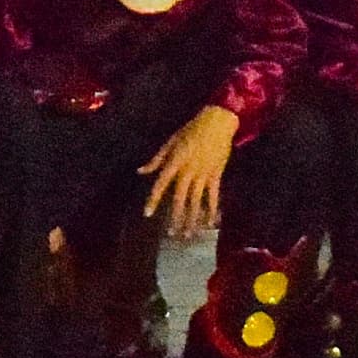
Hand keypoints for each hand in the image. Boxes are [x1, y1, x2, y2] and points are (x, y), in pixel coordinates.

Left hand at [137, 106, 238, 235]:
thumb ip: (156, 159)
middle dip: (175, 217)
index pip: (161, 184)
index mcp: (175, 162)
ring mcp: (203, 175)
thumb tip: (140, 171)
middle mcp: (188, 171)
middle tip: (171, 233)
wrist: (217, 123)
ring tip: (188, 234)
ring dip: (192, 219)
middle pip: (179, 198)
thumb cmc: (191, 130)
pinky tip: (209, 223)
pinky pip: (213, 196)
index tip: (147, 214)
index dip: (153, 200)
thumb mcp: (170, 141)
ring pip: (196, 201)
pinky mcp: (216, 176)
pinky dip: (211, 210)